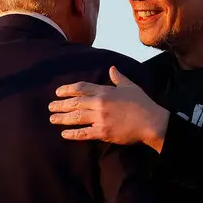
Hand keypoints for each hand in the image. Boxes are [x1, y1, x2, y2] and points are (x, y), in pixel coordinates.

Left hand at [48, 66, 168, 151]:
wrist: (151, 122)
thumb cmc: (143, 103)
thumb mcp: (130, 87)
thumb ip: (119, 78)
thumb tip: (112, 68)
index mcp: (105, 91)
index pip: (81, 88)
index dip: (67, 90)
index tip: (58, 92)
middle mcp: (100, 103)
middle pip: (75, 103)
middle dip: (61, 105)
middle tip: (50, 107)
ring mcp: (100, 118)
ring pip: (76, 118)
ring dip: (62, 118)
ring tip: (52, 119)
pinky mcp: (103, 132)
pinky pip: (84, 133)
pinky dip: (73, 134)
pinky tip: (64, 134)